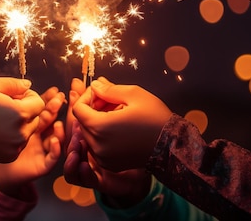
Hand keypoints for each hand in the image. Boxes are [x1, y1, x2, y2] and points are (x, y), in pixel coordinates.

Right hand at [0, 77, 44, 171]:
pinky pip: (20, 143)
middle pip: (36, 117)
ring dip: (20, 124)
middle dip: (25, 110)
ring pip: (29, 131)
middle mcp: (21, 133)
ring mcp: (15, 147)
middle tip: (3, 106)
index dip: (28, 97)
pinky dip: (13, 136)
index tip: (12, 96)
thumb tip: (29, 86)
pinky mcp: (9, 157)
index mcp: (19, 113)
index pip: (40, 103)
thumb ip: (15, 84)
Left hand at [0, 87, 65, 197]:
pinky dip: (56, 149)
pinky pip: (52, 158)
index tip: (54, 91)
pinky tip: (53, 140)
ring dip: (60, 129)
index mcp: (28, 121)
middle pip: (52, 121)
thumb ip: (8, 93)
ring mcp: (41, 150)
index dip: (50, 101)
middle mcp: (37, 135)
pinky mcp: (41, 165)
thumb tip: (27, 83)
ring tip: (57, 120)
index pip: (44, 109)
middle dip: (56, 111)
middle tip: (59, 100)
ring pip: (56, 138)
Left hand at [64, 79, 151, 206]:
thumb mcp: (133, 94)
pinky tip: (119, 128)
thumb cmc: (155, 118)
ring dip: (97, 122)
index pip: (77, 108)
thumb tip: (94, 85)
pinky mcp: (109, 164)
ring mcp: (102, 157)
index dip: (86, 97)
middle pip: (82, 122)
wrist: (172, 147)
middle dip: (92, 109)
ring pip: (88, 134)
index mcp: (100, 127)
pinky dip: (102, 136)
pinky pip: (97, 147)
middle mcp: (97, 145)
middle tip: (111, 101)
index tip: (101, 92)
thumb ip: (109, 89)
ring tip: (117, 114)